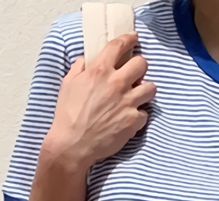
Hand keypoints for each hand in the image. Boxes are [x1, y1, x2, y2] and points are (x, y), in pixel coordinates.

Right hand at [45, 33, 156, 169]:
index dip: (129, 39)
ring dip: (145, 90)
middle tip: (135, 73)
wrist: (73, 145)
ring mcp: (128, 103)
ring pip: (151, 88)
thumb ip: (79, 69)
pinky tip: (130, 119)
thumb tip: (86, 61)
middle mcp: (117, 84)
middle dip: (140, 67)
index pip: (119, 46)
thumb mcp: (68, 85)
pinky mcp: (133, 121)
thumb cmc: (67, 116)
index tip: (134, 38)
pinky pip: (145, 113)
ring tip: (138, 96)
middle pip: (142, 64)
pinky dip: (139, 116)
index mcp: (99, 71)